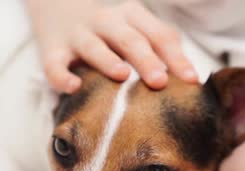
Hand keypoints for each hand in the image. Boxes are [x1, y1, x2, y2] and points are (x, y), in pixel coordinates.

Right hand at [27, 0, 197, 93]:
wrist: (58, 9)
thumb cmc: (112, 32)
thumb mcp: (137, 31)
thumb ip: (161, 49)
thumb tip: (191, 80)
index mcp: (132, 16)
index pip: (159, 35)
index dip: (176, 57)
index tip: (191, 80)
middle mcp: (106, 22)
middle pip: (130, 39)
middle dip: (146, 60)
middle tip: (160, 81)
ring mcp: (78, 35)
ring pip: (93, 46)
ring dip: (108, 60)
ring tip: (122, 75)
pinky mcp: (52, 50)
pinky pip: (54, 64)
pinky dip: (61, 76)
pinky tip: (73, 88)